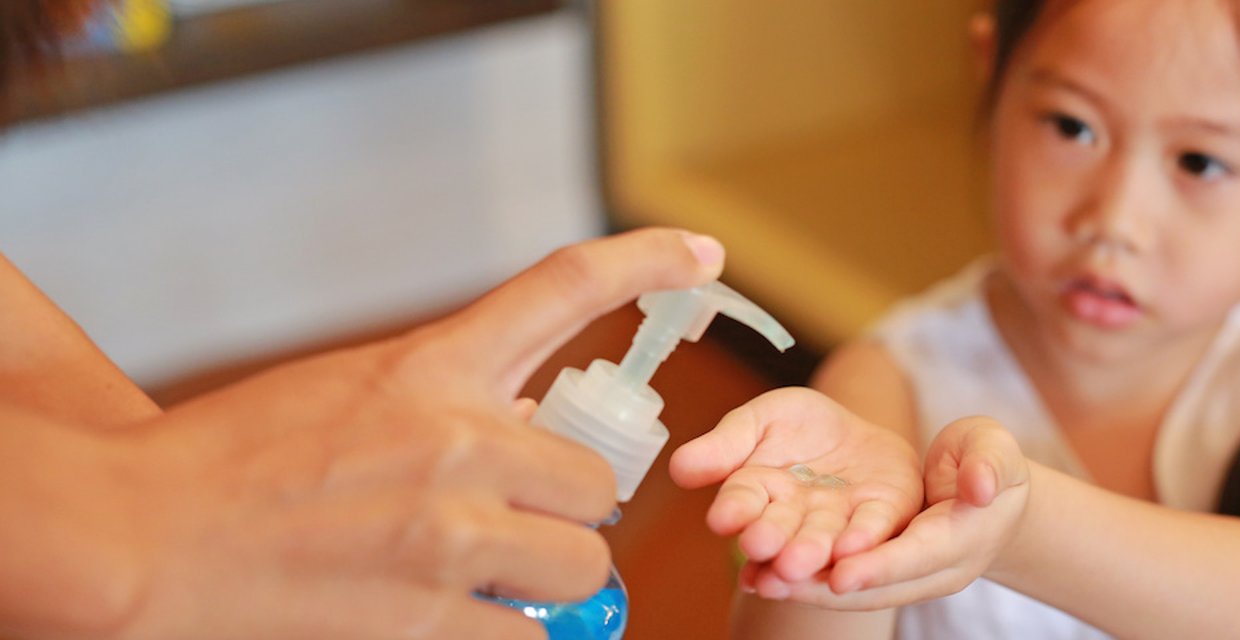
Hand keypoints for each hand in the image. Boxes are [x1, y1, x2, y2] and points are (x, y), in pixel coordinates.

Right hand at [3, 228, 725, 639]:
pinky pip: (532, 636)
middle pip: (597, 480)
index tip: (703, 256)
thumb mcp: (354, 392)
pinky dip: (512, 635)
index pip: (562, 288)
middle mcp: (455, 438)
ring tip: (486, 579)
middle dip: (568, 509)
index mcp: (431, 367)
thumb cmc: (238, 461)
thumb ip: (449, 401)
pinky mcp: (428, 616)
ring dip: (548, 579)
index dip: (646, 262)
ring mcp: (447, 531)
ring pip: (580, 562)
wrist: (142, 532)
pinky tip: (462, 622)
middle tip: (520, 523)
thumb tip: (532, 435)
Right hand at [669, 388, 921, 588]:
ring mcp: (840, 520)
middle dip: (771, 538)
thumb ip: (728, 441)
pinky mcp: (884, 513)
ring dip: (810, 552)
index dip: (734, 509)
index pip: (743, 501)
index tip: (722, 517)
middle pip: (781, 529)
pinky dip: (862, 538)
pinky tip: (852, 548)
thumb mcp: (764, 417)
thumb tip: (678, 467)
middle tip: (761, 545)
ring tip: (797, 562)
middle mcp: (797, 517)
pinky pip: (873, 526)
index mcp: (760, 492)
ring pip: (823, 538)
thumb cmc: (802, 428)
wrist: (861, 430)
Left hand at [746, 416, 1029, 609]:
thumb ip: (987, 462)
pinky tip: (761, 577)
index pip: (919, 558)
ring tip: (757, 582)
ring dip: (806, 590)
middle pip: (877, 588)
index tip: (839, 575)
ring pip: (854, 592)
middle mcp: (935, 572)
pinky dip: (806, 582)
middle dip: (824, 588)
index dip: (879, 567)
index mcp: (963, 539)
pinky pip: (845, 581)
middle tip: (775, 581)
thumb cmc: (988, 459)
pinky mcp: (886, 575)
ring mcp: (910, 579)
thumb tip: (981, 485)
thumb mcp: (993, 448)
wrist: (988, 492)